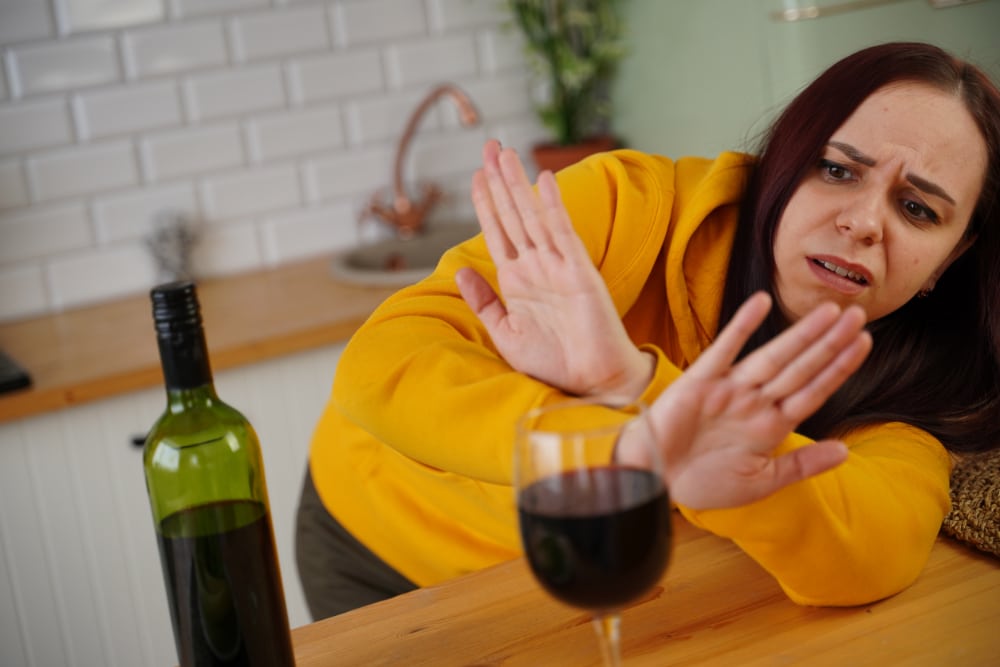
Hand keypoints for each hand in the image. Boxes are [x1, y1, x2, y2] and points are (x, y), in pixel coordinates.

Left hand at [456, 140, 652, 401]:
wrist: (591, 383)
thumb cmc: (553, 363)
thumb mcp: (506, 334)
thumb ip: (484, 303)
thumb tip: (460, 270)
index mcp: (517, 281)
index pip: (498, 232)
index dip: (486, 202)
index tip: (476, 174)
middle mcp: (536, 267)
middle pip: (512, 215)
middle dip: (500, 180)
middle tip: (489, 145)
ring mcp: (557, 267)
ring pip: (532, 216)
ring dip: (518, 184)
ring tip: (504, 153)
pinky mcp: (578, 272)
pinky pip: (562, 233)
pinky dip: (552, 206)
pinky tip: (542, 179)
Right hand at [617, 293, 872, 509]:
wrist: (655, 481)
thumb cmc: (703, 483)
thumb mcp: (761, 481)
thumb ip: (802, 465)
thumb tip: (846, 452)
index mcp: (772, 425)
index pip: (814, 390)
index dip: (839, 367)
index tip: (864, 342)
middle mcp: (755, 402)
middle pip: (801, 368)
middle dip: (830, 342)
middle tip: (858, 314)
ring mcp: (729, 389)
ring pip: (773, 357)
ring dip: (801, 334)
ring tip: (830, 311)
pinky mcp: (700, 381)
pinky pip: (725, 350)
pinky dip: (742, 326)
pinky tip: (761, 303)